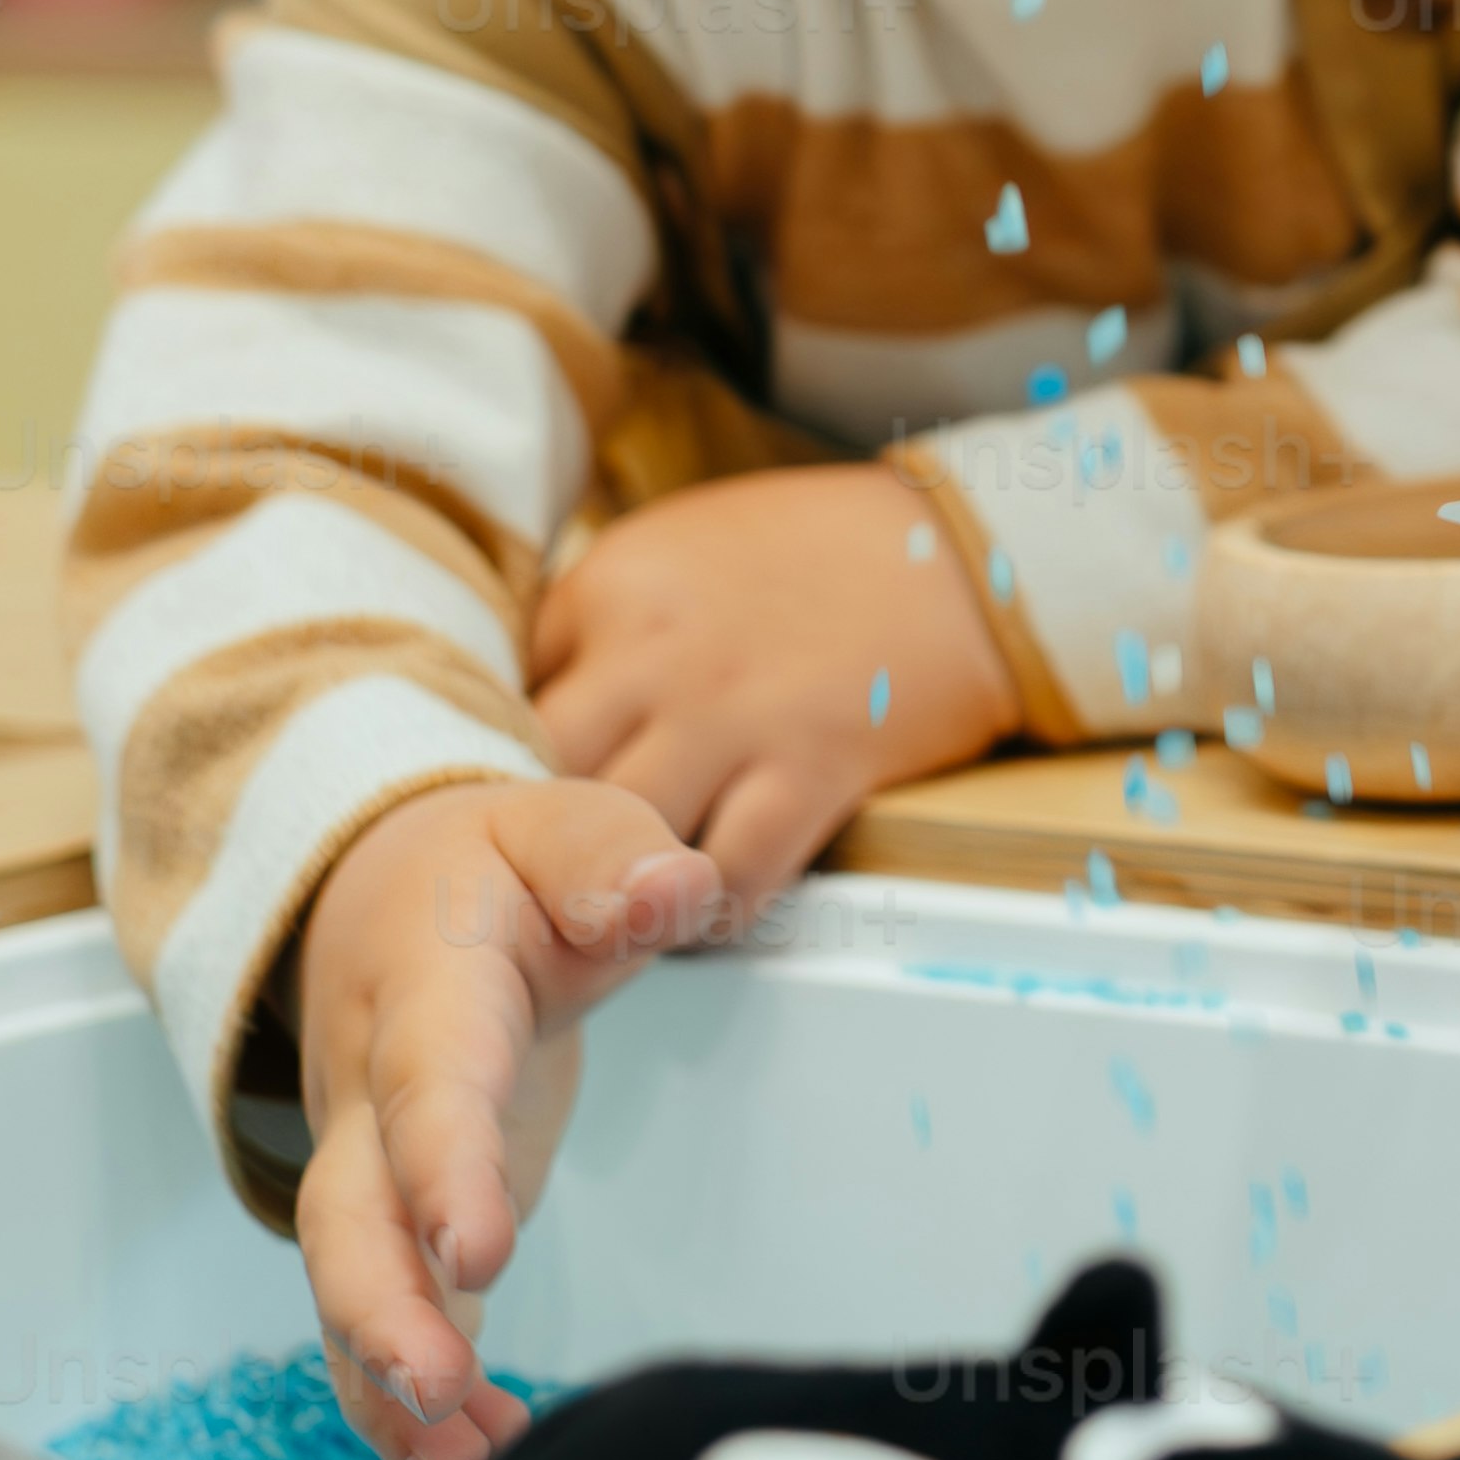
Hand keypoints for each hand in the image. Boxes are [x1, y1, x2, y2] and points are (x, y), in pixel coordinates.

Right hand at [290, 774, 723, 1459]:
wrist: (385, 895)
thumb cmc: (494, 873)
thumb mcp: (556, 828)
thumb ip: (611, 858)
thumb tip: (674, 890)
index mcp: (426, 996)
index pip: (430, 1086)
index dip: (443, 1168)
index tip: (476, 1251)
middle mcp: (375, 1100)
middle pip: (349, 1214)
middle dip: (381, 1311)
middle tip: (437, 1392)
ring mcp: (374, 1174)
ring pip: (350, 1290)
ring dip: (392, 1387)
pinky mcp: (400, 1228)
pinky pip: (386, 1323)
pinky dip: (411, 1406)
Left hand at [525, 457, 1021, 917]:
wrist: (957, 552)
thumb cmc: (809, 551)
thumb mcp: (673, 549)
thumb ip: (594, 625)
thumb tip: (524, 710)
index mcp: (612, 590)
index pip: (501, 698)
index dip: (507, 758)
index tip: (521, 792)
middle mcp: (656, 657)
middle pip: (543, 780)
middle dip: (542, 832)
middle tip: (553, 870)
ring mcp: (734, 719)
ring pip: (623, 841)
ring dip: (621, 883)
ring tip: (622, 903)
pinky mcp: (812, 772)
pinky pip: (732, 878)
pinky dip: (710, 910)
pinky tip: (704, 907)